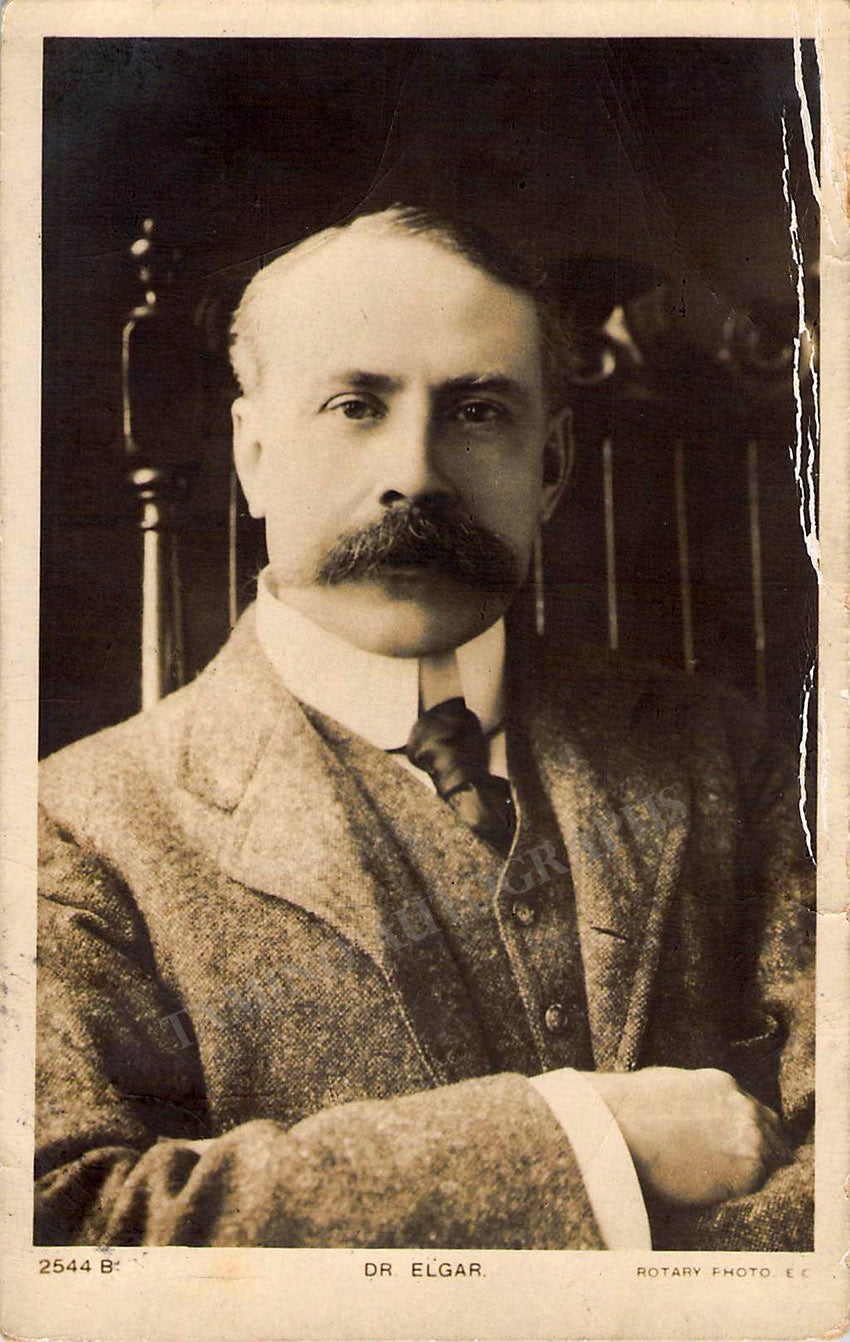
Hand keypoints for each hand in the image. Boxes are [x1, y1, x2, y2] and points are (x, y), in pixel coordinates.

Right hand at [584, 1066, 792, 1206]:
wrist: (619, 1129)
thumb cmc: (630, 1108)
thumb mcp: (669, 1085)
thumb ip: (695, 1098)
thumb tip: (695, 1112)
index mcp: (723, 1086)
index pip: (753, 1110)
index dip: (748, 1130)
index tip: (738, 1145)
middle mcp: (743, 1109)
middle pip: (773, 1133)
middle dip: (761, 1149)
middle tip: (740, 1169)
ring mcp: (749, 1139)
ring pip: (773, 1160)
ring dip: (756, 1172)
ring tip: (728, 1185)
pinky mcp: (747, 1172)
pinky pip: (759, 1186)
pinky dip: (745, 1192)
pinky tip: (721, 1194)